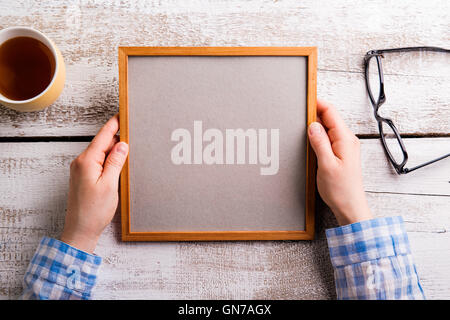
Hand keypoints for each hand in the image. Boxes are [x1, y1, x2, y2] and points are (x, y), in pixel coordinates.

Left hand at [60, 114, 128, 252]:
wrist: (80, 230)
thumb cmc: (94, 211)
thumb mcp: (110, 184)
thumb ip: (116, 162)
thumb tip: (122, 144)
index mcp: (87, 161)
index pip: (103, 136)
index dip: (115, 124)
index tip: (123, 114)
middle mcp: (81, 162)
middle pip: (102, 143)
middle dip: (117, 138)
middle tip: (133, 132)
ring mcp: (81, 170)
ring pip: (101, 153)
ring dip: (114, 150)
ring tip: (130, 148)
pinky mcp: (84, 177)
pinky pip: (98, 162)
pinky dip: (109, 160)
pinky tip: (119, 163)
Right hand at [308, 100, 372, 225]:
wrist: (350, 207)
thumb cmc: (341, 190)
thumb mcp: (326, 165)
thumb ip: (320, 142)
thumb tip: (313, 125)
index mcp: (345, 140)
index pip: (331, 112)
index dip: (317, 103)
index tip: (304, 100)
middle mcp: (347, 141)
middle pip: (330, 118)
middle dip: (314, 113)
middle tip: (298, 113)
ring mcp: (345, 147)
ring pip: (328, 128)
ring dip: (316, 125)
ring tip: (301, 125)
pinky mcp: (341, 154)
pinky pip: (329, 138)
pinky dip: (319, 135)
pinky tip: (310, 140)